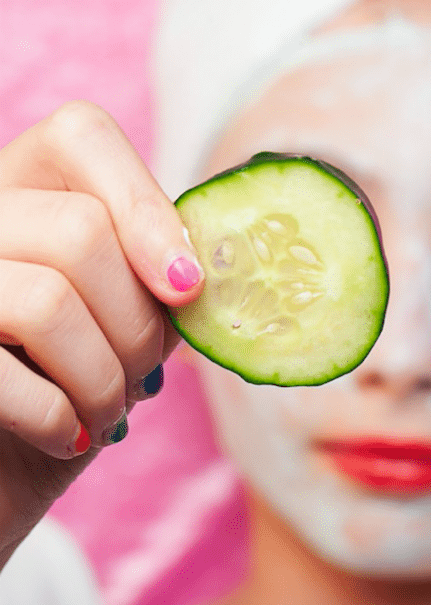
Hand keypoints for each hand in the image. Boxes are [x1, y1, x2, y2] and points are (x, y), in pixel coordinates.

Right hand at [0, 101, 203, 564]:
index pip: (83, 133)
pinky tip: (68, 436)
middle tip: (144, 376)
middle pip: (81, 230)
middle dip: (137, 322)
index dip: (148, 208)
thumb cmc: (66, 391)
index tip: (188, 289)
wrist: (1, 471)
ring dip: (104, 377)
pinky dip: (59, 419)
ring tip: (109, 411)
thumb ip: (160, 279)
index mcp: (22, 188)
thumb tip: (233, 265)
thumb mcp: (119, 323)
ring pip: (47, 299)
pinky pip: (4, 373)